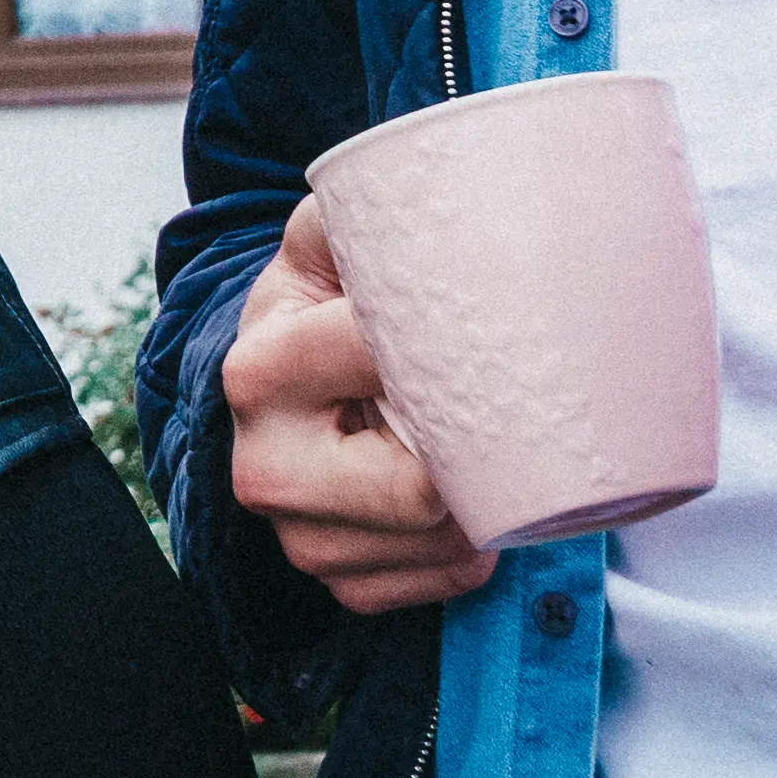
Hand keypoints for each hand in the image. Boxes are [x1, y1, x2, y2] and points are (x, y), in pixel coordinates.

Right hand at [221, 207, 493, 615]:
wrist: (284, 382)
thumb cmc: (326, 302)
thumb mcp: (329, 239)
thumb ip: (370, 209)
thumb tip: (456, 196)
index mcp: (263, 370)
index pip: (389, 372)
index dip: (462, 352)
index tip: (500, 330)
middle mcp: (265, 465)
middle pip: (422, 488)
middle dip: (479, 448)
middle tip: (513, 400)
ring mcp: (299, 536)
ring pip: (444, 542)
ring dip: (487, 498)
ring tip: (485, 440)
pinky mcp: (338, 581)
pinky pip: (439, 582)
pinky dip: (472, 542)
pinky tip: (466, 490)